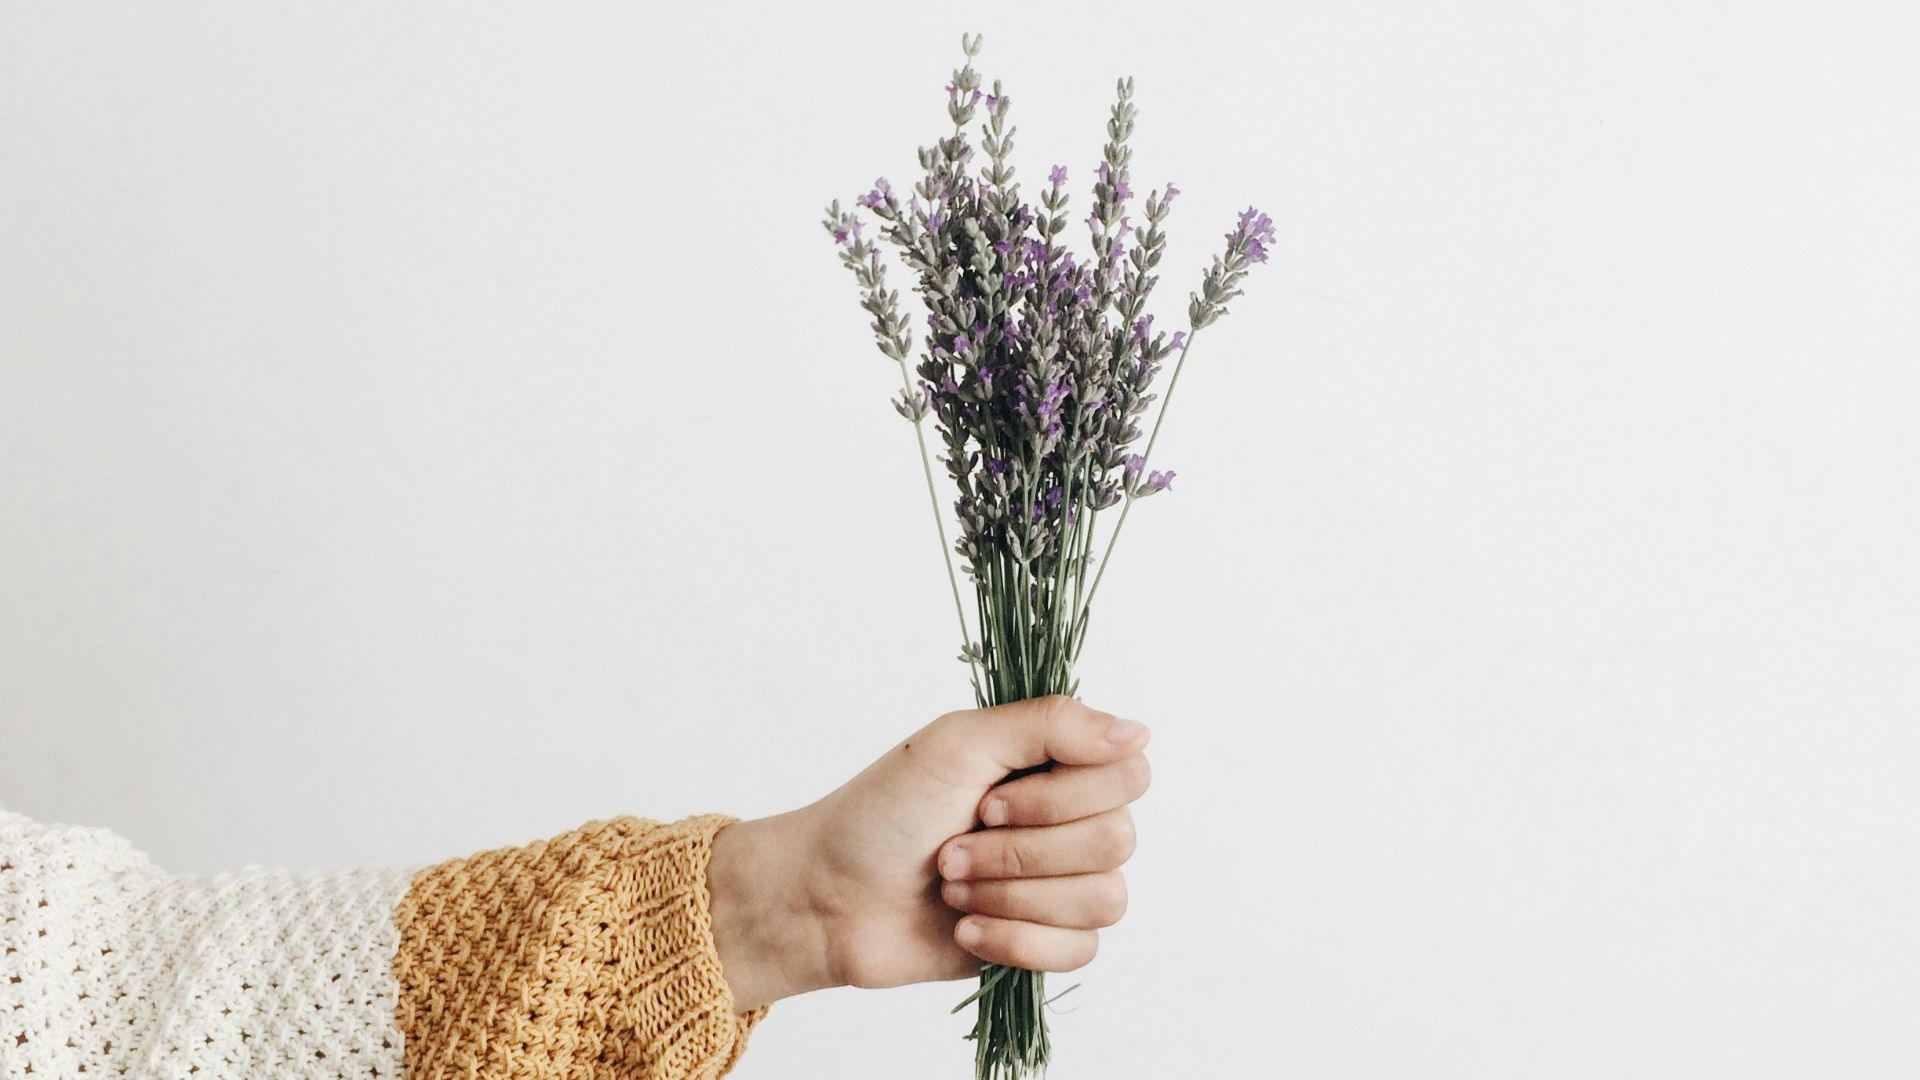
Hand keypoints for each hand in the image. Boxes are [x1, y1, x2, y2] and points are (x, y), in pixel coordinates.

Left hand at [705, 695, 1152, 1010]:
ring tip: (952, 887)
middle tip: (952, 848)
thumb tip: (1138, 731)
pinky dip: (1014, 941)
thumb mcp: (959, 743)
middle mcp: (1070, 819)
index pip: (1128, 774)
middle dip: (1020, 851)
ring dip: (1012, 896)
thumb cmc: (882, 812)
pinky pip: (1080, 950)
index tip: (987, 801)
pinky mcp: (1046, 940)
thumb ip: (1052, 725)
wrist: (829, 897)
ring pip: (1103, 899)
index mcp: (1056, 762)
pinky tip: (965, 929)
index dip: (1063, 797)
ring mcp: (1060, 882)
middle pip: (1116, 841)